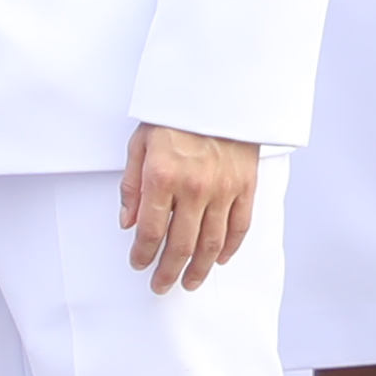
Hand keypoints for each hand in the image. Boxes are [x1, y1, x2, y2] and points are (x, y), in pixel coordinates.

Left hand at [120, 124, 259, 291]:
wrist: (218, 91)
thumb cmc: (176, 114)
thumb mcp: (140, 144)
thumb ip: (132, 186)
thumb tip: (129, 222)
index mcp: (163, 176)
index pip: (150, 231)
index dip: (142, 254)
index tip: (139, 263)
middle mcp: (194, 187)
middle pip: (180, 245)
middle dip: (168, 271)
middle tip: (161, 285)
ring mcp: (223, 188)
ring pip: (212, 243)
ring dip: (199, 268)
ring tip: (190, 281)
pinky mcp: (246, 185)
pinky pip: (240, 226)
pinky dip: (230, 247)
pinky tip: (220, 259)